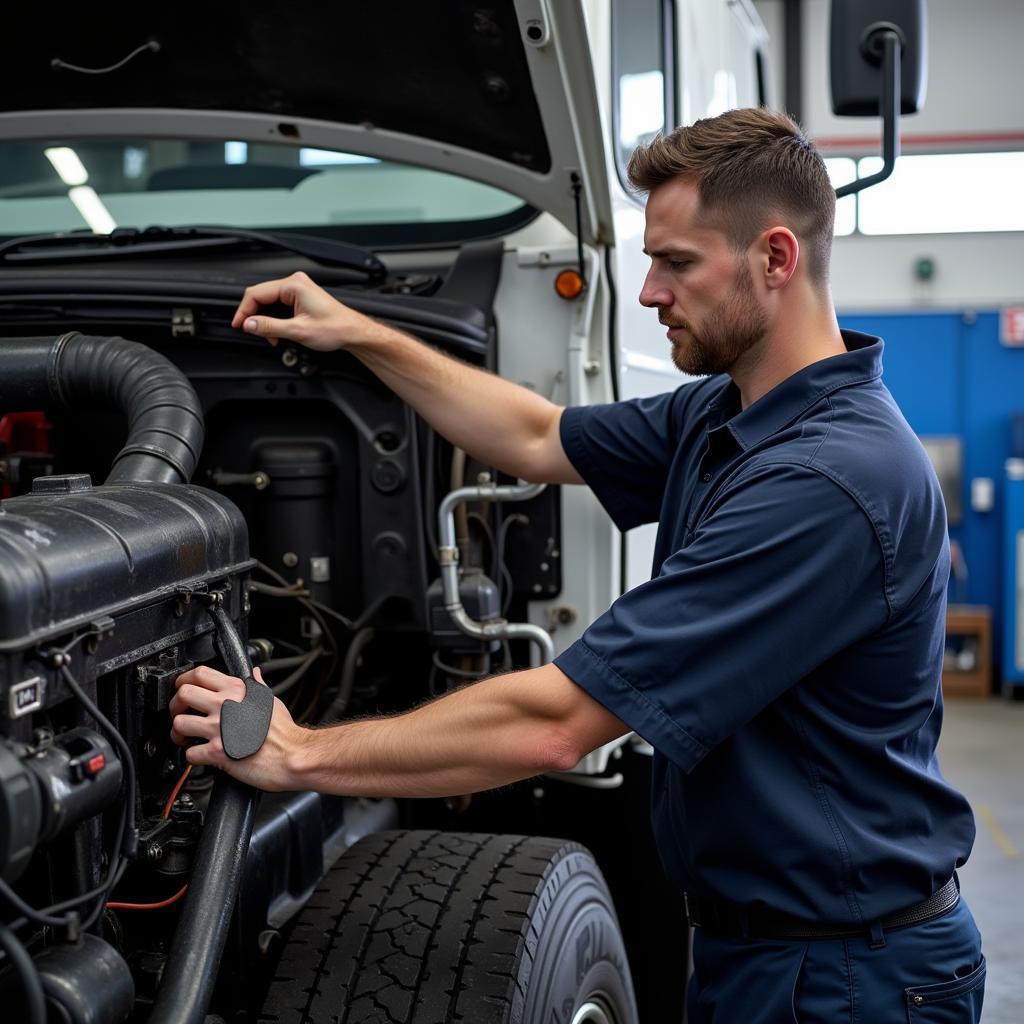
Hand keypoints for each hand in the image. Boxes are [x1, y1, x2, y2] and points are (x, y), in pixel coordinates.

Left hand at [169, 665, 307, 790]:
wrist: (292, 756)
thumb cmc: (284, 732)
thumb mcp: (271, 700)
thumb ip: (257, 686)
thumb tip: (255, 674)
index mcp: (237, 690)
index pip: (199, 674)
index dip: (184, 681)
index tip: (183, 689)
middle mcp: (226, 705)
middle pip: (183, 694)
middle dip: (176, 706)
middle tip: (182, 714)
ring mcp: (220, 728)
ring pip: (179, 724)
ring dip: (179, 734)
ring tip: (187, 738)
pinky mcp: (217, 752)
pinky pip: (189, 753)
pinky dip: (192, 757)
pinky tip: (201, 755)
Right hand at [231, 270, 382, 351]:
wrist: (353, 332)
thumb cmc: (335, 328)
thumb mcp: (298, 331)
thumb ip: (270, 326)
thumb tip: (249, 324)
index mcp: (294, 285)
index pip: (256, 293)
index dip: (244, 311)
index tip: (239, 324)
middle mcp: (295, 283)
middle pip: (261, 296)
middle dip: (254, 316)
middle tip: (251, 332)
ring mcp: (299, 288)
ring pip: (269, 301)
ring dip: (265, 320)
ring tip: (270, 337)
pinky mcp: (301, 296)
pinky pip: (279, 304)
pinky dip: (274, 318)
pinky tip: (277, 331)